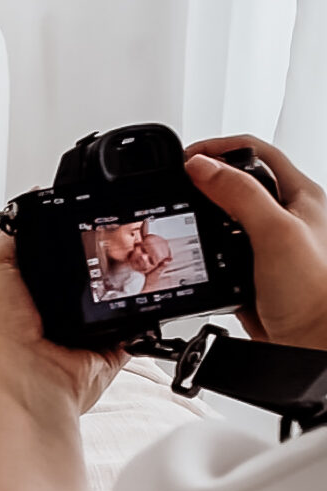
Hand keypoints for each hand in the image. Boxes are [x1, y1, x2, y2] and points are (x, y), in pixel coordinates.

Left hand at [0, 232, 127, 413]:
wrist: (19, 379)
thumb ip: (14, 235)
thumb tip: (30, 201)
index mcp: (26, 295)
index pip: (58, 258)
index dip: (73, 239)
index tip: (91, 222)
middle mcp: (54, 316)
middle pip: (92, 275)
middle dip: (106, 258)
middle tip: (117, 241)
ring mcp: (82, 335)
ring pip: (118, 299)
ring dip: (127, 283)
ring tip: (132, 263)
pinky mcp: (108, 353)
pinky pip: (137, 330)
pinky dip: (143, 316)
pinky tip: (142, 298)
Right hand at [185, 136, 326, 350]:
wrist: (314, 342)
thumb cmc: (315, 291)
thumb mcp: (274, 231)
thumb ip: (238, 194)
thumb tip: (201, 165)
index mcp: (299, 196)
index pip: (254, 152)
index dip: (217, 148)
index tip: (185, 159)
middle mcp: (284, 217)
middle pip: (235, 184)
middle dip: (203, 184)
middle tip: (176, 189)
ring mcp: (266, 247)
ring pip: (223, 221)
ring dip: (200, 221)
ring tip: (180, 220)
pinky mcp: (251, 274)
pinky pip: (218, 257)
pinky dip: (201, 256)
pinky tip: (194, 261)